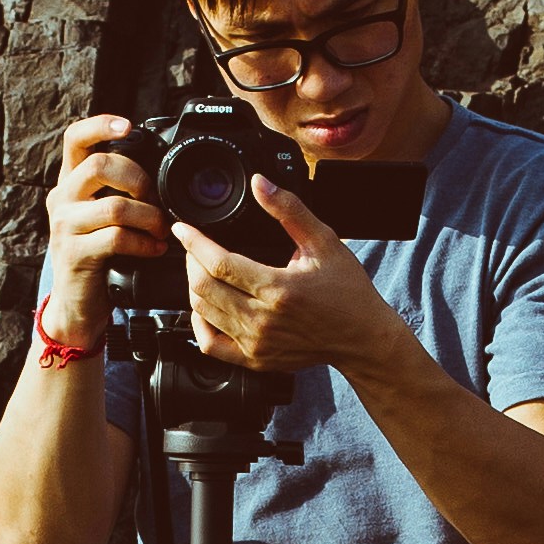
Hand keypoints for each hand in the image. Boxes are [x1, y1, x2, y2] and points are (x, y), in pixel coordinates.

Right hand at [40, 116, 162, 318]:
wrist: (76, 304)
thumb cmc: (98, 255)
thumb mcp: (102, 216)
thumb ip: (118, 191)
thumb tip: (160, 171)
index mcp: (69, 182)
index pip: (75, 138)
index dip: (100, 125)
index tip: (129, 126)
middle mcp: (61, 198)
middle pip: (98, 165)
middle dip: (137, 178)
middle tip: (155, 199)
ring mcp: (64, 226)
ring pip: (115, 206)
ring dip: (149, 217)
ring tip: (162, 230)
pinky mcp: (74, 254)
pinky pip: (117, 239)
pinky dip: (144, 244)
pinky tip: (154, 249)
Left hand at [176, 177, 408, 380]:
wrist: (362, 338)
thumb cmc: (347, 292)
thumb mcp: (324, 242)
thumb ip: (289, 210)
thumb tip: (260, 184)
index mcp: (277, 288)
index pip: (218, 263)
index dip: (193, 242)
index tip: (182, 228)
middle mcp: (262, 320)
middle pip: (203, 288)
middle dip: (191, 261)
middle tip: (195, 247)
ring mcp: (256, 344)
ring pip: (202, 312)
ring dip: (194, 287)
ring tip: (201, 270)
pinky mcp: (254, 360)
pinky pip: (210, 345)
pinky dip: (199, 323)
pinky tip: (205, 307)